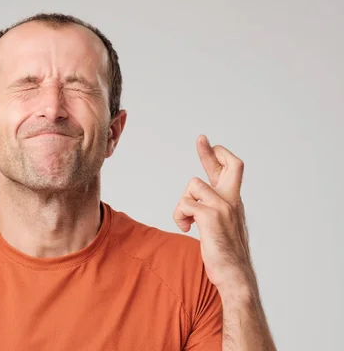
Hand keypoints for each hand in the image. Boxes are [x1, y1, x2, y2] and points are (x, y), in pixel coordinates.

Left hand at [173, 135, 252, 291]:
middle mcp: (231, 201)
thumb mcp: (222, 226)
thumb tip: (198, 203)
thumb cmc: (226, 254)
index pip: (232, 170)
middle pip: (228, 166)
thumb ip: (214, 210)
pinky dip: (180, 216)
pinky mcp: (211, 216)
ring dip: (183, 204)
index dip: (219, 155)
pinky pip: (184, 204)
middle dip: (209, 151)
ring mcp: (223, 207)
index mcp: (234, 202)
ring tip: (187, 222)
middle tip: (200, 138)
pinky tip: (186, 229)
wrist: (234, 275)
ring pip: (193, 185)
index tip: (209, 144)